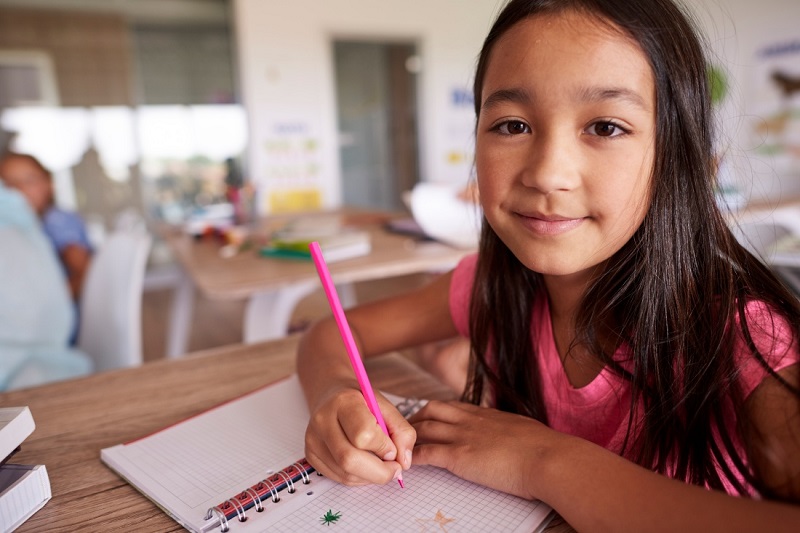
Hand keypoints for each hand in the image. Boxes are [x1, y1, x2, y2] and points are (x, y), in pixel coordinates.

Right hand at [304, 384, 415, 485]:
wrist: (333, 396)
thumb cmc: (361, 401)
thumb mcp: (386, 406)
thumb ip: (401, 431)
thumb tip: (404, 462)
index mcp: (344, 402)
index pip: (363, 434)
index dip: (383, 447)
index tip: (393, 449)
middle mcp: (323, 420)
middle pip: (349, 460)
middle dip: (379, 472)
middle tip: (394, 468)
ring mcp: (313, 440)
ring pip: (345, 473)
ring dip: (370, 476)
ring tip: (379, 463)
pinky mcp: (311, 455)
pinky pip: (339, 478)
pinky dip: (359, 478)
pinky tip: (365, 464)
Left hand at [410, 400, 562, 499]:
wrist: (547, 457)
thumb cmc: (544, 449)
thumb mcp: (523, 430)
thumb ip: (510, 431)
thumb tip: (514, 438)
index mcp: (486, 414)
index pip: (453, 405)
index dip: (436, 411)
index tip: (428, 417)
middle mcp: (470, 420)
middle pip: (432, 410)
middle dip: (415, 417)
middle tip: (406, 429)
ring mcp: (462, 436)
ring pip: (423, 428)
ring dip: (408, 437)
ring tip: (398, 446)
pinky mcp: (458, 456)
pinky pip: (426, 454)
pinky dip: (413, 458)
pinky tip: (406, 465)